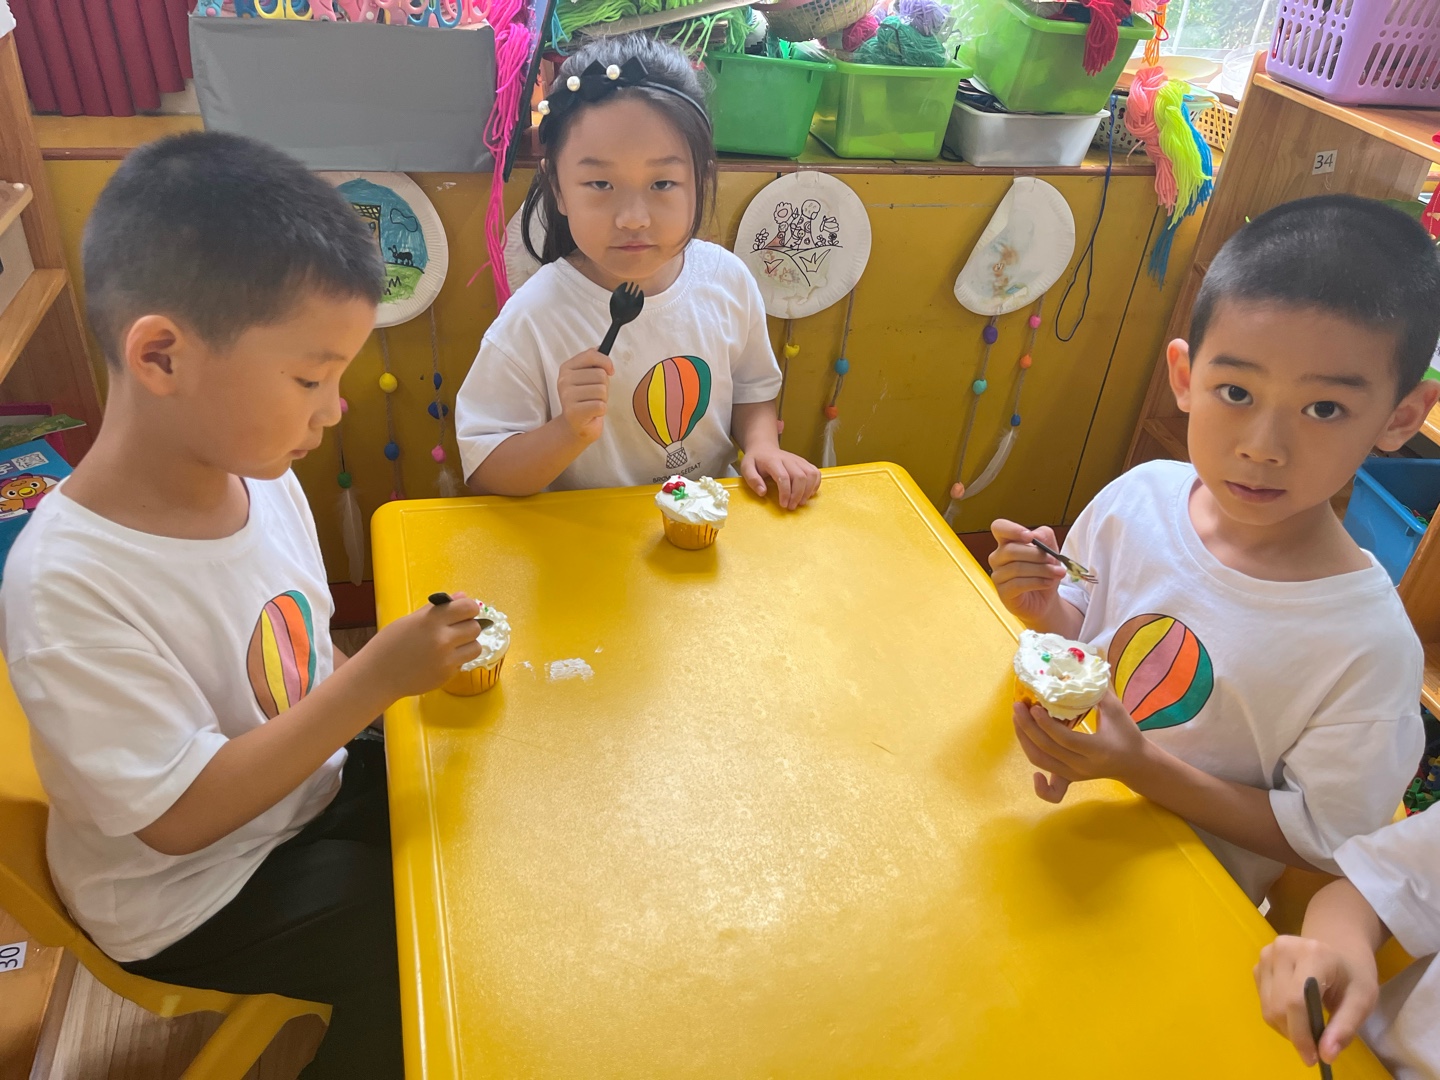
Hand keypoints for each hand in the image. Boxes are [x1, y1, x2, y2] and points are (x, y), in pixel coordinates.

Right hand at [354, 593, 482, 699]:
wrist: (378, 675)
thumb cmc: (389, 644)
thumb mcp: (410, 620)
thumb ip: (438, 609)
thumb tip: (462, 596)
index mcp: (431, 620)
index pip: (468, 607)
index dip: (469, 608)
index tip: (464, 612)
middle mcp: (443, 639)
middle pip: (475, 627)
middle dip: (468, 626)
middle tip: (456, 630)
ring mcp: (447, 659)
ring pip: (476, 647)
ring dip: (467, 644)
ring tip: (452, 645)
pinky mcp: (447, 675)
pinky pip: (463, 662)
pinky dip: (456, 660)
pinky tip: (440, 660)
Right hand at [557, 349, 613, 443]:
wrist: (576, 426)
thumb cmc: (585, 400)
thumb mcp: (587, 377)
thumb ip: (592, 362)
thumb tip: (600, 347)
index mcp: (566, 368)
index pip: (591, 355)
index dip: (605, 362)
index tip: (610, 370)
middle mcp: (564, 380)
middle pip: (600, 375)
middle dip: (604, 386)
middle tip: (594, 395)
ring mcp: (567, 396)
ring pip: (602, 390)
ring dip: (603, 399)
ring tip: (592, 404)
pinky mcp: (573, 411)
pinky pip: (600, 405)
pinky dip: (601, 411)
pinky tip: (592, 413)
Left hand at [740, 446, 820, 509]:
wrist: (764, 448)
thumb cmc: (756, 460)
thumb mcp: (746, 468)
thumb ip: (752, 480)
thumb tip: (763, 492)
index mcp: (773, 461)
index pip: (783, 477)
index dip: (786, 493)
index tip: (783, 504)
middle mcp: (788, 459)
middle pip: (800, 476)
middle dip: (798, 495)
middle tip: (791, 507)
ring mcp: (798, 460)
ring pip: (811, 474)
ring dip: (808, 491)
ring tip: (801, 502)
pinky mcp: (804, 462)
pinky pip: (816, 472)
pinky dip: (815, 484)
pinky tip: (808, 493)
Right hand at [989, 519, 1066, 623]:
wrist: (1046, 598)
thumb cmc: (1044, 571)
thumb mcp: (1050, 549)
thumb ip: (1045, 536)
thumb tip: (1035, 535)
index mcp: (1006, 543)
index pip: (999, 527)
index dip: (1012, 530)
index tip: (1030, 537)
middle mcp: (998, 558)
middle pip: (1011, 550)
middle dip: (1037, 555)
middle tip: (1054, 560)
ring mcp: (998, 576)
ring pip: (1016, 568)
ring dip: (1042, 570)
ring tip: (1057, 573)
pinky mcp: (1003, 593)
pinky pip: (1018, 584)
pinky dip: (1037, 582)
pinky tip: (1048, 583)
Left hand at [1011, 690, 1147, 802]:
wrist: (1136, 764)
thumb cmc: (1127, 734)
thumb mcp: (1116, 711)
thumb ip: (1097, 691)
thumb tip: (1077, 668)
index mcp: (1098, 750)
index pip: (1065, 739)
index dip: (1046, 724)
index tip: (1034, 706)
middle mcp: (1084, 767)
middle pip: (1048, 750)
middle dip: (1028, 727)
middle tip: (1018, 706)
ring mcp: (1076, 775)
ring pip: (1042, 762)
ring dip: (1025, 740)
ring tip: (1017, 718)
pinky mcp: (1070, 779)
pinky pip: (1051, 788)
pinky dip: (1039, 785)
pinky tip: (1034, 774)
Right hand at [1255, 935, 1378, 1067]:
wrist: (1339, 947)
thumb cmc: (1353, 974)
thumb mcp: (1362, 1000)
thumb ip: (1345, 1028)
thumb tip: (1326, 1056)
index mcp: (1312, 954)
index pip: (1296, 1000)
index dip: (1301, 1033)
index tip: (1313, 1058)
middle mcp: (1282, 950)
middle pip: (1279, 1006)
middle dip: (1295, 1034)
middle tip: (1315, 1048)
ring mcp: (1267, 955)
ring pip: (1268, 1007)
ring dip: (1286, 1028)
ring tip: (1308, 1028)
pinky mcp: (1258, 964)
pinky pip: (1263, 1001)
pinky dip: (1279, 1017)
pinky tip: (1297, 1013)